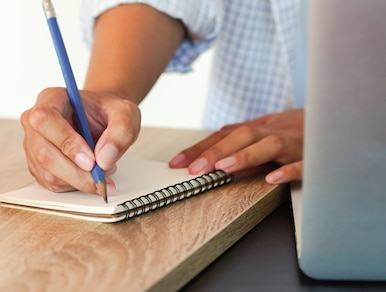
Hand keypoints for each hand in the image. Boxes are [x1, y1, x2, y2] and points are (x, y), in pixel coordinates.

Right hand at [20, 87, 140, 195]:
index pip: (45, 120)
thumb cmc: (107, 112)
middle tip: (101, 178)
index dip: (67, 142)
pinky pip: (51, 183)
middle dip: (75, 172)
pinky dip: (74, 185)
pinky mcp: (37, 165)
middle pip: (44, 152)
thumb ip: (121, 131)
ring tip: (102, 172)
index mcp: (51, 99)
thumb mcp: (125, 112)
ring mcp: (33, 145)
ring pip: (47, 172)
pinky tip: (90, 175)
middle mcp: (35, 122)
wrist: (100, 120)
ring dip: (78, 180)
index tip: (91, 160)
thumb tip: (104, 158)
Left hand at [169, 109, 303, 183]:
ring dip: (245, 156)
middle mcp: (273, 131)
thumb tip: (203, 158)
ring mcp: (295, 143)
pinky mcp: (314, 157)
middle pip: (242, 135)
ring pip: (270, 145)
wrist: (336, 118)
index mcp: (258, 127)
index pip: (223, 135)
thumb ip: (237, 144)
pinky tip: (271, 179)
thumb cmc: (293, 131)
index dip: (199, 148)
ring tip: (223, 168)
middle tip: (193, 168)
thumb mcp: (263, 134)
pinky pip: (303, 163)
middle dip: (215, 151)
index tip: (175, 164)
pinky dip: (287, 170)